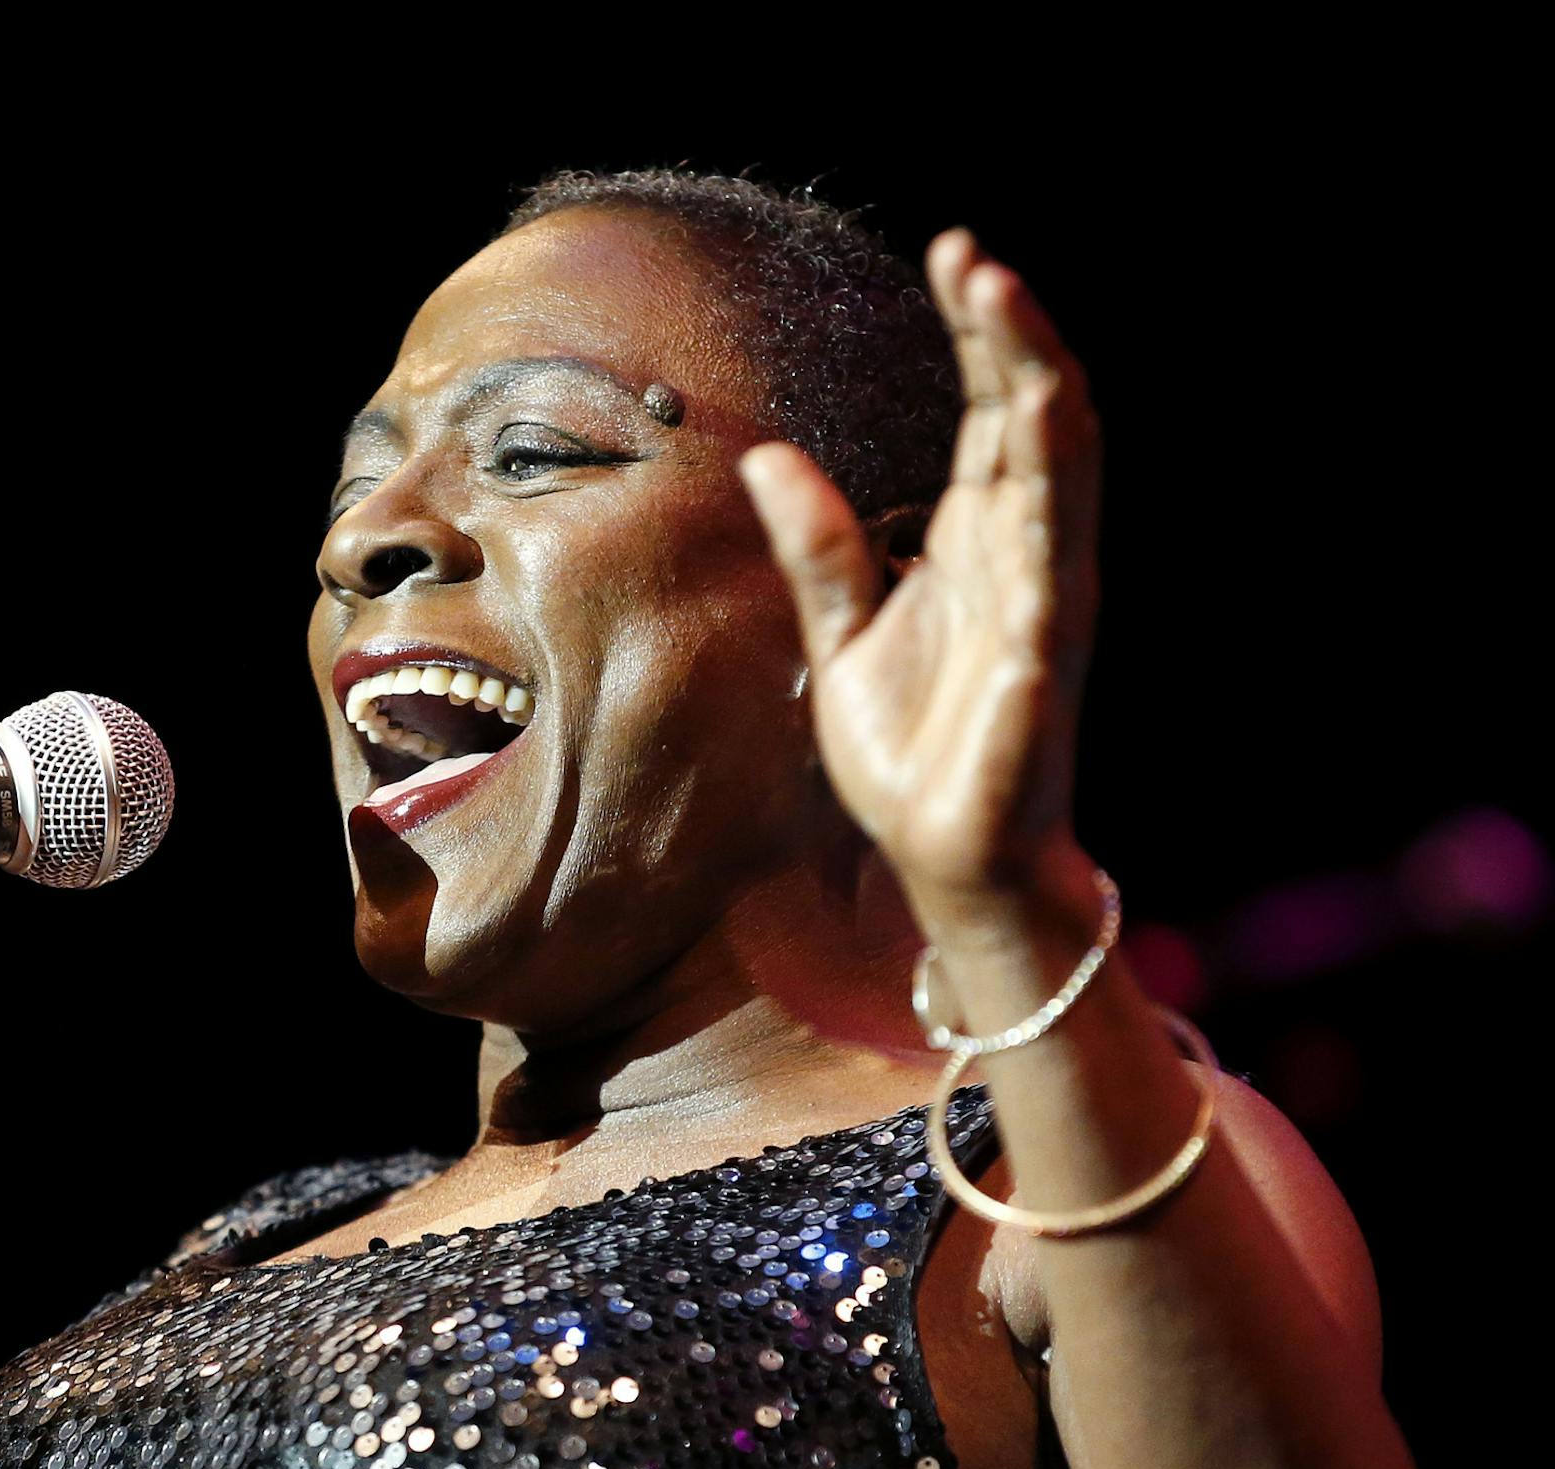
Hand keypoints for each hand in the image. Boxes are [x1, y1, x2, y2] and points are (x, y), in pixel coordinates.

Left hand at [740, 229, 1101, 912]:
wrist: (944, 861)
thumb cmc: (910, 752)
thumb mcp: (839, 638)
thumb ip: (817, 549)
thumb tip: (765, 458)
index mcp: (980, 543)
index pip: (992, 415)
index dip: (980, 337)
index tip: (949, 254)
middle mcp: (1023, 554)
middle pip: (1032, 416)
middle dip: (1008, 331)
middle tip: (970, 253)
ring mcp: (1043, 596)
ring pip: (1058, 461)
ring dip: (1035, 374)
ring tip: (1002, 291)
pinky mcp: (1045, 650)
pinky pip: (1054, 549)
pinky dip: (1048, 477)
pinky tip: (1036, 414)